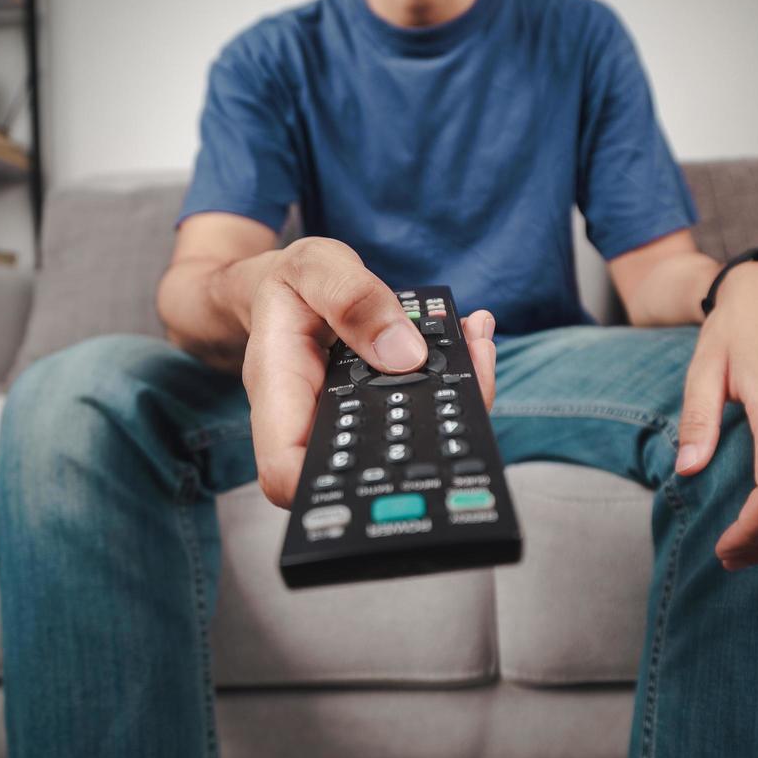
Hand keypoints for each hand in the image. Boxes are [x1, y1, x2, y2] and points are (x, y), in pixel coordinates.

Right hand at [241, 237, 496, 507]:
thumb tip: (405, 354)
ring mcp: (349, 418)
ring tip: (477, 348)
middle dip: (425, 441)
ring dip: (452, 403)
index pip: (284, 469)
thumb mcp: (315, 267)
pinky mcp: (379, 407)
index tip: (383, 467)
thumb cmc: (294, 279)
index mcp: (279, 390)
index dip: (325, 490)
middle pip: (359, 466)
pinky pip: (418, 410)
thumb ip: (352, 299)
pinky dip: (453, 380)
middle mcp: (313, 418)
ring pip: (402, 442)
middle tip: (470, 385)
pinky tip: (472, 340)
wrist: (295, 282)